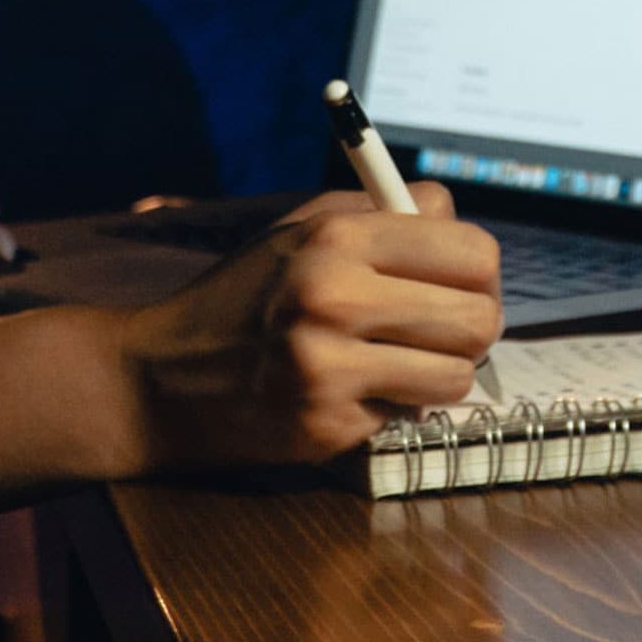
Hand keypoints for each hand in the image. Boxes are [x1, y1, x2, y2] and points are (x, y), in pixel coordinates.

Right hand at [107, 183, 502, 472]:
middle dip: (474, 326)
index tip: (461, 280)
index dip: (479, 269)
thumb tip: (459, 219)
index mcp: (337, 236)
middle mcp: (335, 296)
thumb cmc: (248, 294)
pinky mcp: (325, 427)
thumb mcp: (305, 228)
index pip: (472, 250)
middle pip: (479, 316)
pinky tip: (356, 390)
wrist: (162, 378)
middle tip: (446, 329)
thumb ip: (385, 214)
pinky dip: (395, 405)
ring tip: (403, 360)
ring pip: (456, 376)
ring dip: (441, 372)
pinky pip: (407, 415)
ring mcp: (330, 368)